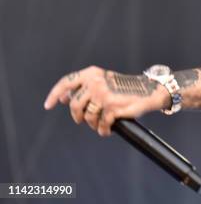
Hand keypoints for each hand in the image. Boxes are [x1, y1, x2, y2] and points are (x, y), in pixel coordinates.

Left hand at [44, 65, 170, 136]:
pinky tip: (108, 130)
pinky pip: (102, 124)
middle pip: (75, 105)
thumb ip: (84, 87)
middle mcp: (95, 82)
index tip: (48, 105)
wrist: (148, 91)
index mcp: (92, 73)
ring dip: (93, 124)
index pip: (67, 83)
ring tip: (101, 125)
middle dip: (78, 116)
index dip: (54, 95)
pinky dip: (104, 130)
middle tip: (83, 121)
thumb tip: (63, 97)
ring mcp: (103, 95)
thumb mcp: (102, 81)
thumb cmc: (124, 88)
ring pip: (88, 117)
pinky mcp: (112, 107)